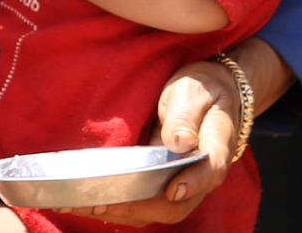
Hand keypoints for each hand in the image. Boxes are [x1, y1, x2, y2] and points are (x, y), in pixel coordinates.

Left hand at [52, 59, 242, 226]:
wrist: (210, 95)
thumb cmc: (201, 91)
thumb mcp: (193, 92)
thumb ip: (185, 116)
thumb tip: (178, 143)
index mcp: (216, 146)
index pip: (210, 170)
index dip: (194, 183)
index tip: (173, 190)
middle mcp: (200, 175)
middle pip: (177, 204)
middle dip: (140, 207)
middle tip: (103, 203)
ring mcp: (181, 183)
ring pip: (157, 209)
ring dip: (122, 211)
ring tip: (86, 204)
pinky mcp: (163, 183)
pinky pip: (145, 203)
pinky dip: (119, 206)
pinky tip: (90, 201)